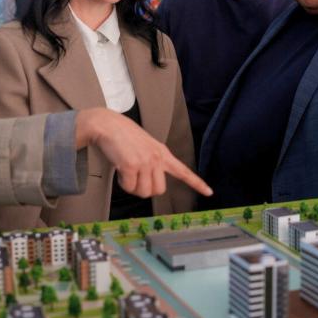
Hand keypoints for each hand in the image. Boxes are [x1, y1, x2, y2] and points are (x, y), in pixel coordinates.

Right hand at [75, 108, 211, 198]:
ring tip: (126, 173)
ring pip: (144, 192)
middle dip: (145, 190)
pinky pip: (129, 187)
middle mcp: (157, 158)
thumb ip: (152, 162)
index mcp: (162, 153)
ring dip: (133, 188)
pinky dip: (123, 184)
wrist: (108, 125)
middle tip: (135, 180)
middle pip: (159, 190)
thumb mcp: (146, 145)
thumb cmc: (123, 135)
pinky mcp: (131, 165)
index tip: (209, 192)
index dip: (197, 183)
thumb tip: (149, 183)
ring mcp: (145, 162)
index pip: (183, 171)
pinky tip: (120, 170)